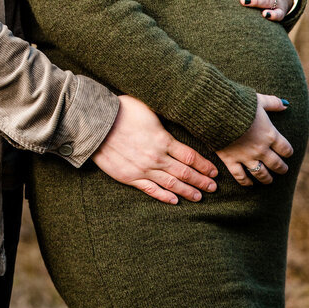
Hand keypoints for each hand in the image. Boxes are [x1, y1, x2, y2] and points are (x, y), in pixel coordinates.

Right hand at [91, 95, 218, 204]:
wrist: (94, 123)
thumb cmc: (120, 110)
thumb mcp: (147, 107)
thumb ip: (162, 116)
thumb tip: (176, 112)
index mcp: (163, 139)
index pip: (190, 156)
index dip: (204, 165)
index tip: (214, 171)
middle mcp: (156, 157)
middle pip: (185, 173)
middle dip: (201, 181)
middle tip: (213, 188)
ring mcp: (143, 169)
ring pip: (171, 184)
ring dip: (187, 191)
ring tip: (199, 197)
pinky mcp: (129, 176)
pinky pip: (150, 189)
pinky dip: (164, 196)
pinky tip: (174, 201)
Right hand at [214, 93, 293, 185]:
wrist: (217, 112)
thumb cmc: (238, 103)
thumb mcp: (258, 99)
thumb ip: (273, 103)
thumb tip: (286, 104)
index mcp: (270, 134)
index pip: (286, 149)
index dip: (288, 152)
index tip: (286, 153)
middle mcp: (261, 149)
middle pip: (277, 164)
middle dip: (281, 168)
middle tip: (282, 170)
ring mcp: (246, 156)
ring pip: (261, 174)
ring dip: (267, 179)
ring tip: (268, 180)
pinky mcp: (231, 160)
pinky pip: (240, 176)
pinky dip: (246, 182)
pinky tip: (249, 183)